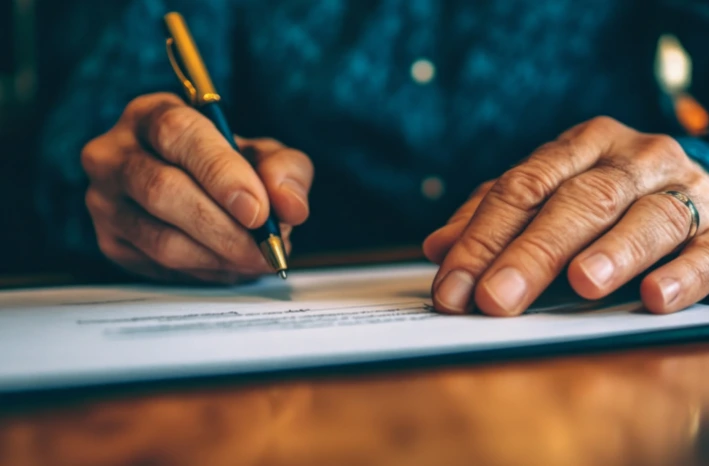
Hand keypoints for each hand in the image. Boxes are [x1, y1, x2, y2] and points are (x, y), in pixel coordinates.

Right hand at [82, 93, 312, 282]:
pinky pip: (159, 266)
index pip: (177, 133)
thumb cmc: (226, 166)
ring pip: (161, 238)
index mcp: (152, 114)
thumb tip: (290, 206)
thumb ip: (285, 169)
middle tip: (265, 247)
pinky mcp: (110, 242)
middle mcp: (114, 153)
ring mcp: (105, 201)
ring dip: (220, 256)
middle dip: (224, 227)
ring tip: (257, 258)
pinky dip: (206, 271)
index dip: (220, 173)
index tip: (258, 210)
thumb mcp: (262, 155)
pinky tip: (230, 264)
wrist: (192, 191)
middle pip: (162, 190)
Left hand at [424, 116, 708, 315]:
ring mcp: (684, 190)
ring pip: (647, 217)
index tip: (453, 287)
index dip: (482, 239)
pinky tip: (654, 297)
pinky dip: (684, 273)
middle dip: (532, 253)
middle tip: (496, 299)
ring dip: (613, 252)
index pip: (521, 188)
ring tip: (582, 283)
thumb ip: (495, 216)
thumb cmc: (602, 194)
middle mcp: (631, 159)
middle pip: (579, 203)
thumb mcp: (546, 194)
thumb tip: (438, 246)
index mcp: (579, 147)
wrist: (687, 184)